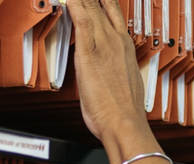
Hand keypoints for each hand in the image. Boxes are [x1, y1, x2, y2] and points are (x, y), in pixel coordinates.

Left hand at [69, 0, 147, 147]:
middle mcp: (117, 40)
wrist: (125, 122)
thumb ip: (114, 67)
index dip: (102, 0)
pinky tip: (69, 0)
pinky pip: (80, 19)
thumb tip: (109, 68)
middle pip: (101, 4)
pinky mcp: (89, 52)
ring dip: (84, 0)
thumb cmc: (124, 110)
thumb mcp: (123, 81)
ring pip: (90, 7)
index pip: (112, 12)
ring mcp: (104, 44)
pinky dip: (75, 5)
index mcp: (125, 46)